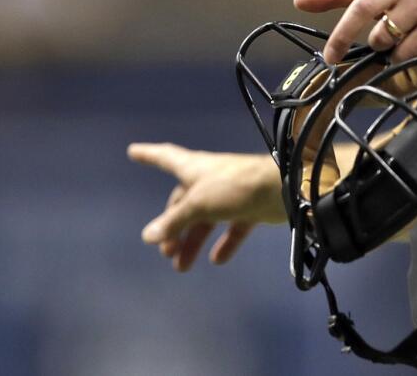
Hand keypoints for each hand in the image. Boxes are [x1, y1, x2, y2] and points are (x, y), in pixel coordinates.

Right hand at [128, 142, 285, 271]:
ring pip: (206, 219)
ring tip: (182, 266)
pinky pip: (233, 228)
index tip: (133, 151)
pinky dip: (224, 243)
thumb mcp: (198, 203)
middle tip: (165, 252)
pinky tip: (217, 259)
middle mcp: (211, 179)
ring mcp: (232, 194)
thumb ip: (174, 221)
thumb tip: (148, 237)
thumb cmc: (236, 186)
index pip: (166, 158)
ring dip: (193, 241)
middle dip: (172, 227)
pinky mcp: (251, 208)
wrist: (283, 189)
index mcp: (195, 168)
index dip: (150, 155)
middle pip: (184, 202)